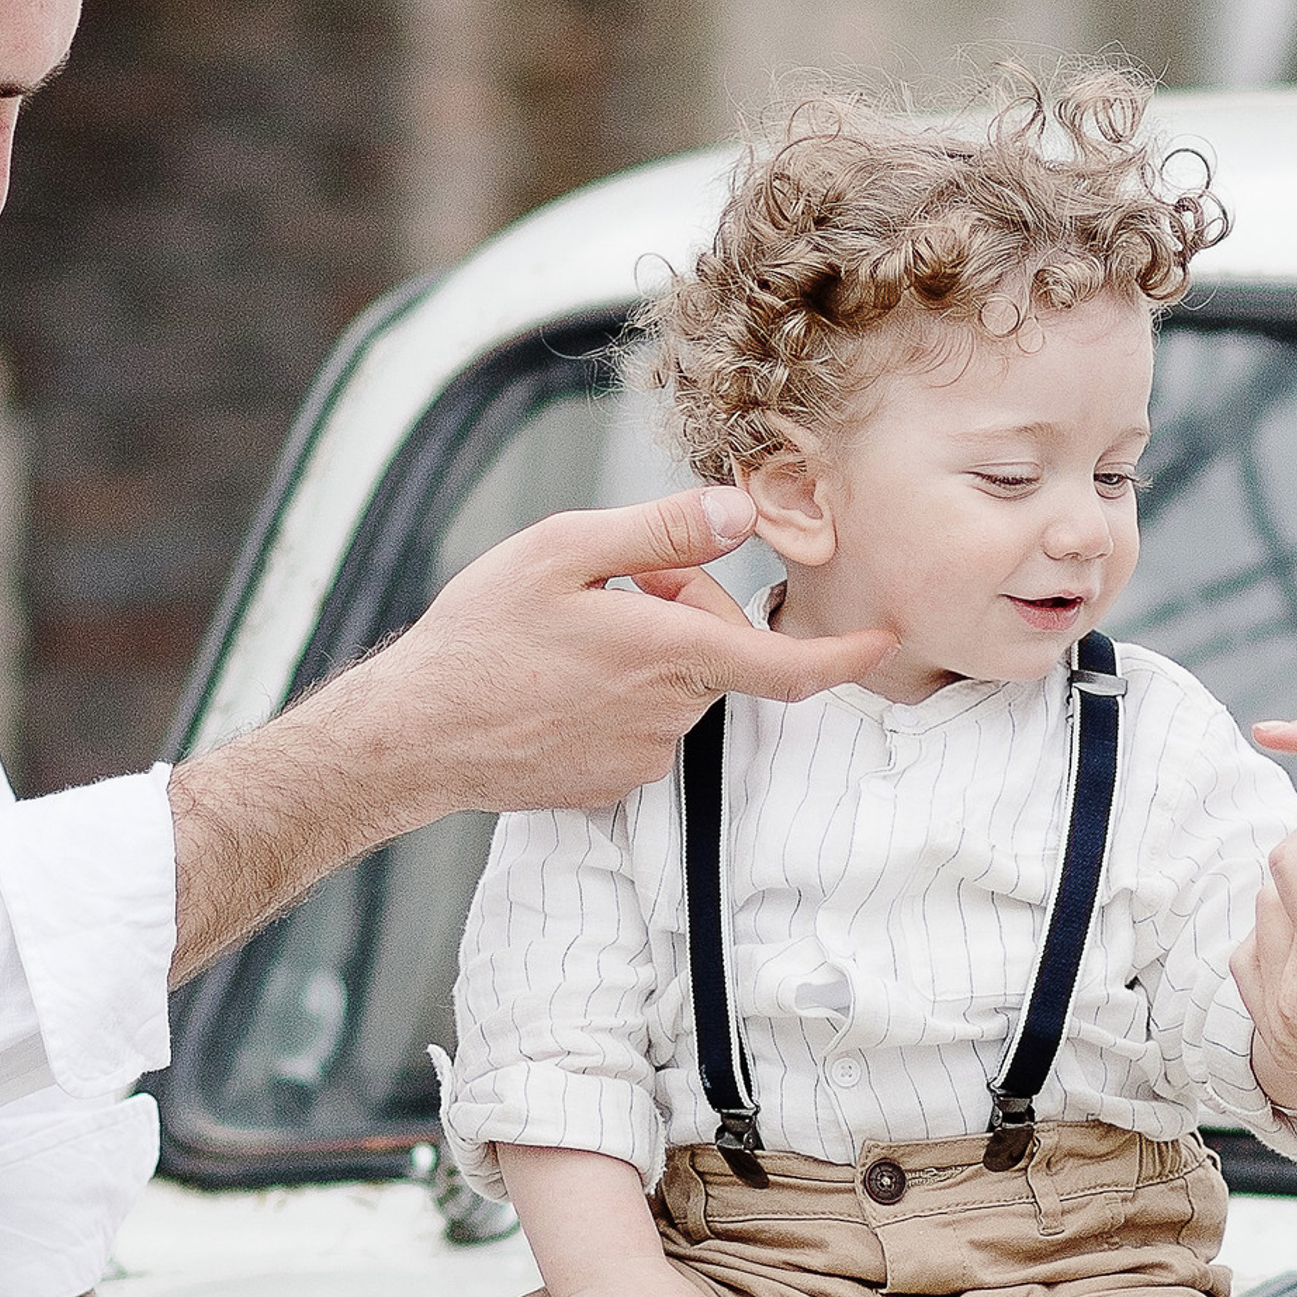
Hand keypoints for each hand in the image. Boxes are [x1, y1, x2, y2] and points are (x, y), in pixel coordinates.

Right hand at [373, 484, 893, 818]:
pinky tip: (554, 683)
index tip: (882, 640)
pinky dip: (614, 696)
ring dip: (642, 652)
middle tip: (606, 586)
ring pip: (674, 686)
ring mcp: (641, 757)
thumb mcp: (563, 552)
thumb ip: (661, 532)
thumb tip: (740, 513)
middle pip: (713, 650)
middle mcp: (668, 715)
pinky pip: (639, 725)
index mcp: (668, 654)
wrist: (415, 734)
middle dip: (678, 608)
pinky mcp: (612, 783)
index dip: (842, 655)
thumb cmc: (480, 638)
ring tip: (565, 638)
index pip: (785, 666)